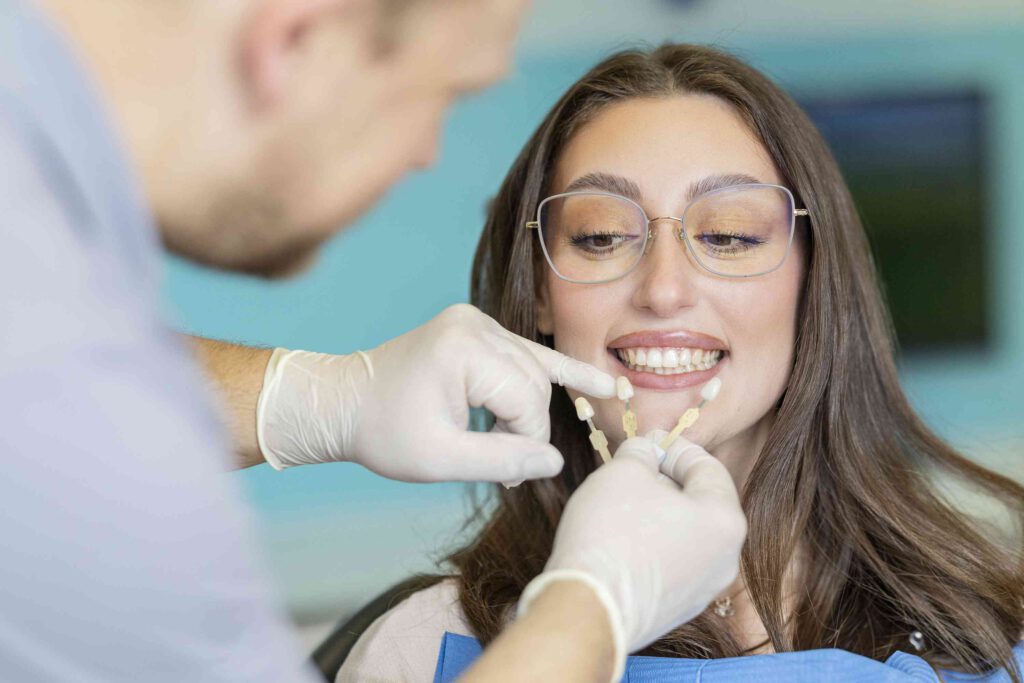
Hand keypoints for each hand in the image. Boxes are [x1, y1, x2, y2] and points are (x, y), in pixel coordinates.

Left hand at [254, 304, 614, 481]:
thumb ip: (501, 462)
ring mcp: (476, 322)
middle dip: (526, 426)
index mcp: (464, 348)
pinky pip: (527, 354)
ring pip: (534, 370)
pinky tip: (599, 385)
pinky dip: (557, 373)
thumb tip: (556, 462)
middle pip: (534, 383)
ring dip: (532, 408)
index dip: (524, 441)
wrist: (344, 403)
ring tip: (533, 443)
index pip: (526, 400)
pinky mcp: (477, 329)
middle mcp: (475, 324)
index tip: (506, 472)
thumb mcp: (440, 461)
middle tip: (506, 465)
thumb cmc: (384, 434)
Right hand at [517, 435, 745, 680]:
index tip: (647, 442)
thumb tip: (644, 451)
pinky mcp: (675, 610)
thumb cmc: (611, 534)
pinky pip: (670, 564)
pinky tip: (618, 540)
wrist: (586, 608)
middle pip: (699, 503)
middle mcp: (725, 560)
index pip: (708, 467)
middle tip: (631, 470)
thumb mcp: (623, 472)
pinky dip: (650, 545)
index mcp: (725, 521)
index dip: (674, 447)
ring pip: (684, 535)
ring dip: (657, 514)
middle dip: (665, 481)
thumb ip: (641, 452)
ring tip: (619, 504)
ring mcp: (702, 590)